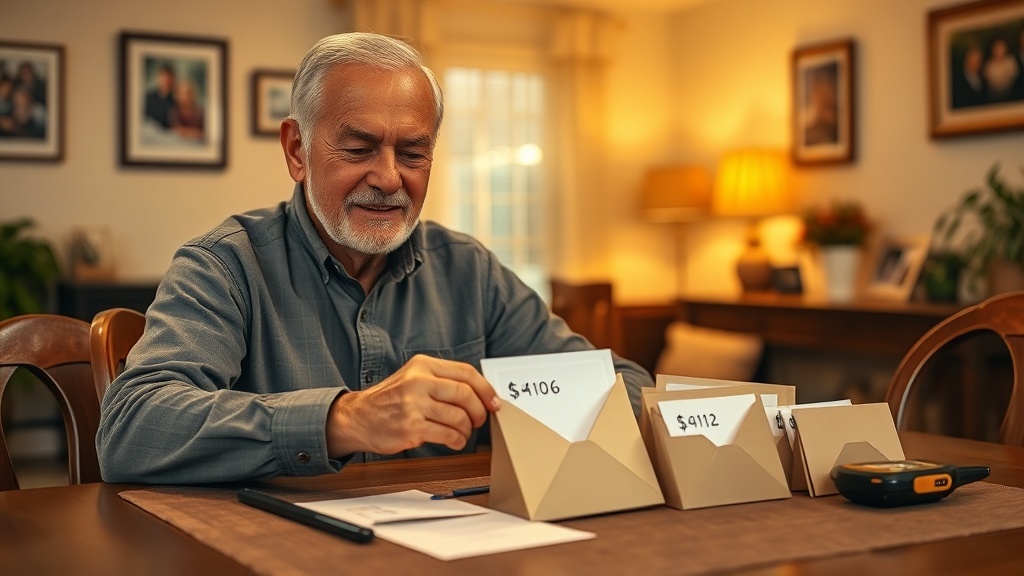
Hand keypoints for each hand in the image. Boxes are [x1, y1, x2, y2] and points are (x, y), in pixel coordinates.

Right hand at [325, 354, 500, 456]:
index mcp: (422, 365)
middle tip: (480, 420)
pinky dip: (457, 441)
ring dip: (468, 429)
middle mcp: (418, 382)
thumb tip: (481, 393)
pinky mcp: (411, 428)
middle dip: (479, 411)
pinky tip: (455, 442)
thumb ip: (442, 380)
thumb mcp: (413, 377)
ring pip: (459, 417)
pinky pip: (447, 435)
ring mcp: (413, 405)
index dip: (486, 389)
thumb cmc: (391, 399)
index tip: (494, 402)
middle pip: (465, 394)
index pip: (466, 373)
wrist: (358, 417)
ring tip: (463, 433)